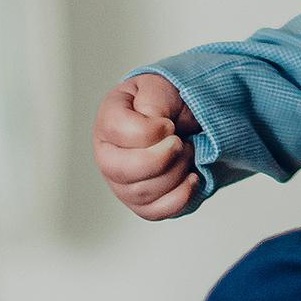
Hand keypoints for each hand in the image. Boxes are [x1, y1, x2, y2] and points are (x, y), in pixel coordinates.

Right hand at [94, 72, 200, 219]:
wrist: (184, 119)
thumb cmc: (167, 103)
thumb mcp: (161, 88)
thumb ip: (154, 101)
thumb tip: (154, 123)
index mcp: (108, 121)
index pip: (119, 130)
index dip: (152, 130)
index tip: (170, 124)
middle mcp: (108, 155)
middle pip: (122, 169)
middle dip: (162, 158)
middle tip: (181, 142)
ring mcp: (122, 183)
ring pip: (142, 193)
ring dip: (176, 173)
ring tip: (188, 153)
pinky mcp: (142, 202)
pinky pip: (154, 212)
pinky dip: (179, 198)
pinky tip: (192, 178)